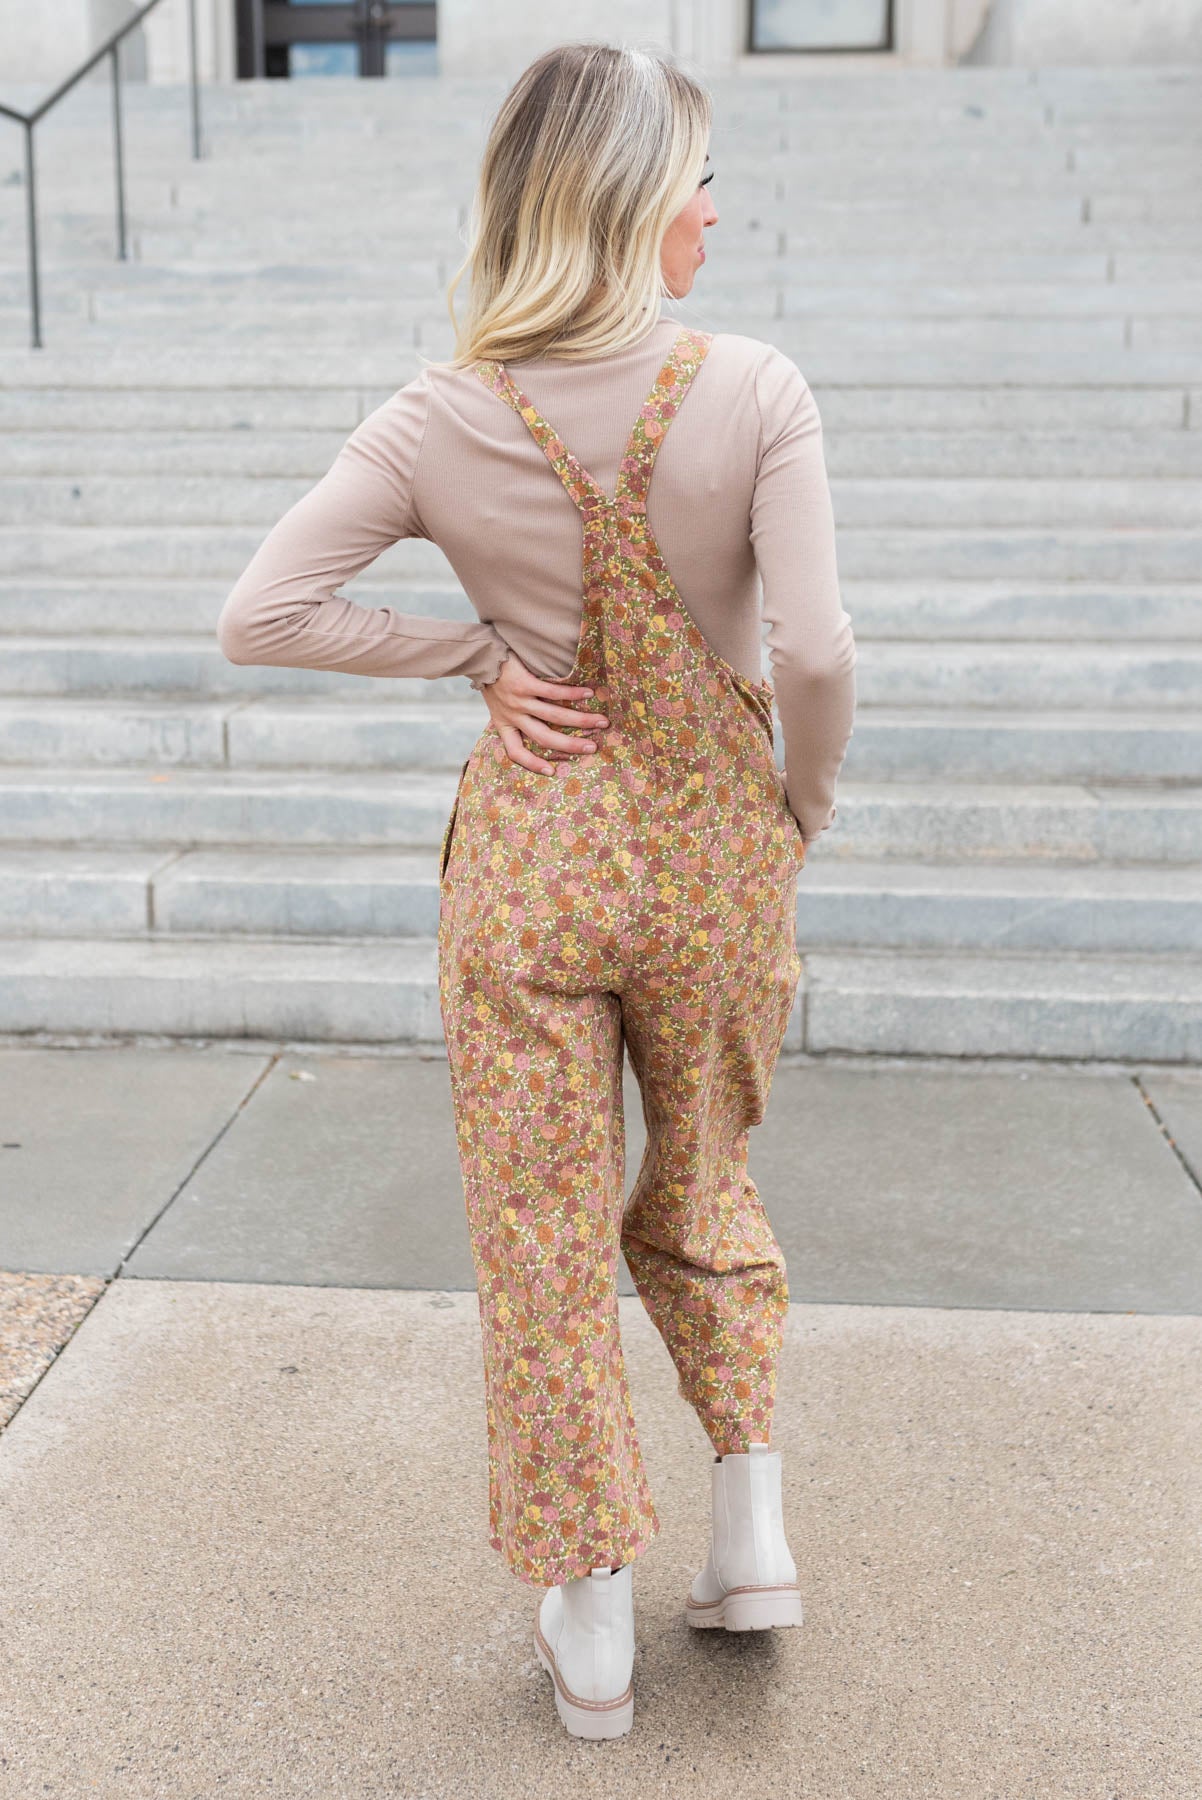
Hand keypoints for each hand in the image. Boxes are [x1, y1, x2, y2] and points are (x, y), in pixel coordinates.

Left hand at [478, 649, 609, 774]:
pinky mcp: (525, 684)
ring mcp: (518, 701)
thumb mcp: (496, 704)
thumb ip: (513, 715)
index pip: (515, 752)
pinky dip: (573, 695)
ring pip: (554, 717)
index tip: (551, 772)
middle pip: (544, 738)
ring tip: (601, 721)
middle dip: (571, 745)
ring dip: (581, 720)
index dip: (532, 764)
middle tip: (593, 748)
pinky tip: (588, 694)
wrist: (480, 655)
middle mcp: (512, 716)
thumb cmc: (493, 678)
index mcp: (503, 724)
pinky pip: (553, 693)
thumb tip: (539, 723)